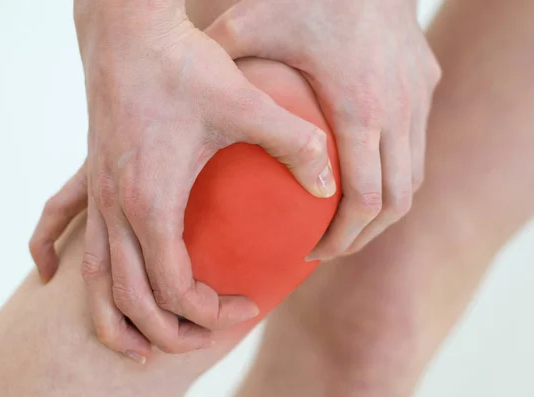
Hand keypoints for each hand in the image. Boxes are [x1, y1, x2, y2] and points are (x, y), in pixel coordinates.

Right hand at [32, 1, 334, 359]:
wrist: (128, 27)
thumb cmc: (183, 64)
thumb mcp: (247, 103)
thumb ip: (296, 145)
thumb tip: (331, 187)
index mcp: (153, 202)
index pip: (174, 289)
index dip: (210, 312)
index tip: (244, 304)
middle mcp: (117, 208)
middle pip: (132, 300)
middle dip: (169, 331)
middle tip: (204, 336)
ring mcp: (98, 194)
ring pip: (94, 280)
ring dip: (116, 320)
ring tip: (138, 348)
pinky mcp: (92, 176)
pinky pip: (58, 230)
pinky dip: (52, 260)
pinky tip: (47, 276)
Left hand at [206, 0, 440, 257]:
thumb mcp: (252, 25)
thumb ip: (219, 63)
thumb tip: (177, 93)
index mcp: (358, 110)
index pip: (363, 201)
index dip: (341, 237)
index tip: (312, 251)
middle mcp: (398, 112)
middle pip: (393, 205)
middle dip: (362, 236)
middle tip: (326, 248)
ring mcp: (418, 100)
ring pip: (412, 181)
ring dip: (382, 212)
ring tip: (347, 224)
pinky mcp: (426, 85)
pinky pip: (419, 148)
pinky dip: (396, 176)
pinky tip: (367, 179)